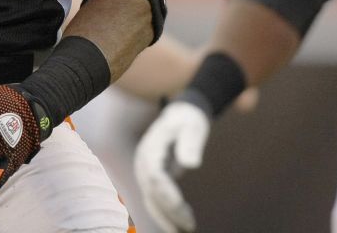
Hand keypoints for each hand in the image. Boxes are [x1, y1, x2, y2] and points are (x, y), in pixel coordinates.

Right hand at [134, 100, 210, 231]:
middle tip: (189, 225)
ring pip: (151, 200)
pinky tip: (182, 221)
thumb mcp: (193, 126)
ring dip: (167, 217)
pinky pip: (155, 199)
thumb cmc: (188, 121)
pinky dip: (166, 213)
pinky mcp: (151, 179)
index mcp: (150, 148)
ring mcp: (144, 172)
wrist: (180, 115)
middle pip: (151, 192)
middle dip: (169, 211)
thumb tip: (192, 164)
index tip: (181, 206)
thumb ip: (191, 143)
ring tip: (186, 228)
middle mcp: (143, 162)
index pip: (155, 176)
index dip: (166, 193)